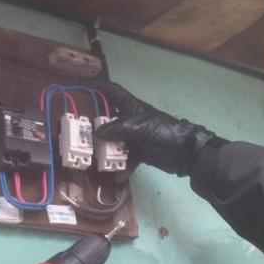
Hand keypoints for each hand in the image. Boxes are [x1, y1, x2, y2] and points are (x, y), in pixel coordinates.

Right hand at [89, 81, 226, 176]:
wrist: (187, 152)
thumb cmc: (164, 132)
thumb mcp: (140, 127)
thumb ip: (117, 129)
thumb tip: (97, 133)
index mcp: (131, 107)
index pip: (111, 91)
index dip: (95, 86)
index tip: (77, 87)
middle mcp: (130, 119)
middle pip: (107, 118)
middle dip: (93, 123)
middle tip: (76, 130)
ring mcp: (135, 136)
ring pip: (113, 140)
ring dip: (104, 149)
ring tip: (90, 156)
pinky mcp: (140, 152)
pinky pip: (126, 159)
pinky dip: (121, 168)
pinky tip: (115, 177)